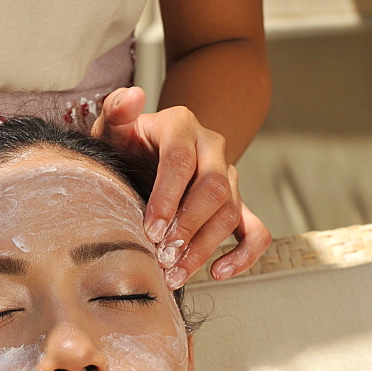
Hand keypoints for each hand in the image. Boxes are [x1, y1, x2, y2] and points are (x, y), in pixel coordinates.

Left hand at [92, 87, 270, 287]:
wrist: (151, 152)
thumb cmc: (129, 145)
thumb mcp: (115, 128)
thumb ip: (116, 111)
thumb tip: (132, 96)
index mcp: (181, 127)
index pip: (181, 160)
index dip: (168, 197)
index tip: (151, 229)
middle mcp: (211, 149)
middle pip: (213, 188)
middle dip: (189, 226)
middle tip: (163, 256)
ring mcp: (228, 177)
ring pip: (231, 213)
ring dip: (204, 248)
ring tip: (175, 274)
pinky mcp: (237, 205)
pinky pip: (255, 231)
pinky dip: (244, 255)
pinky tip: (218, 272)